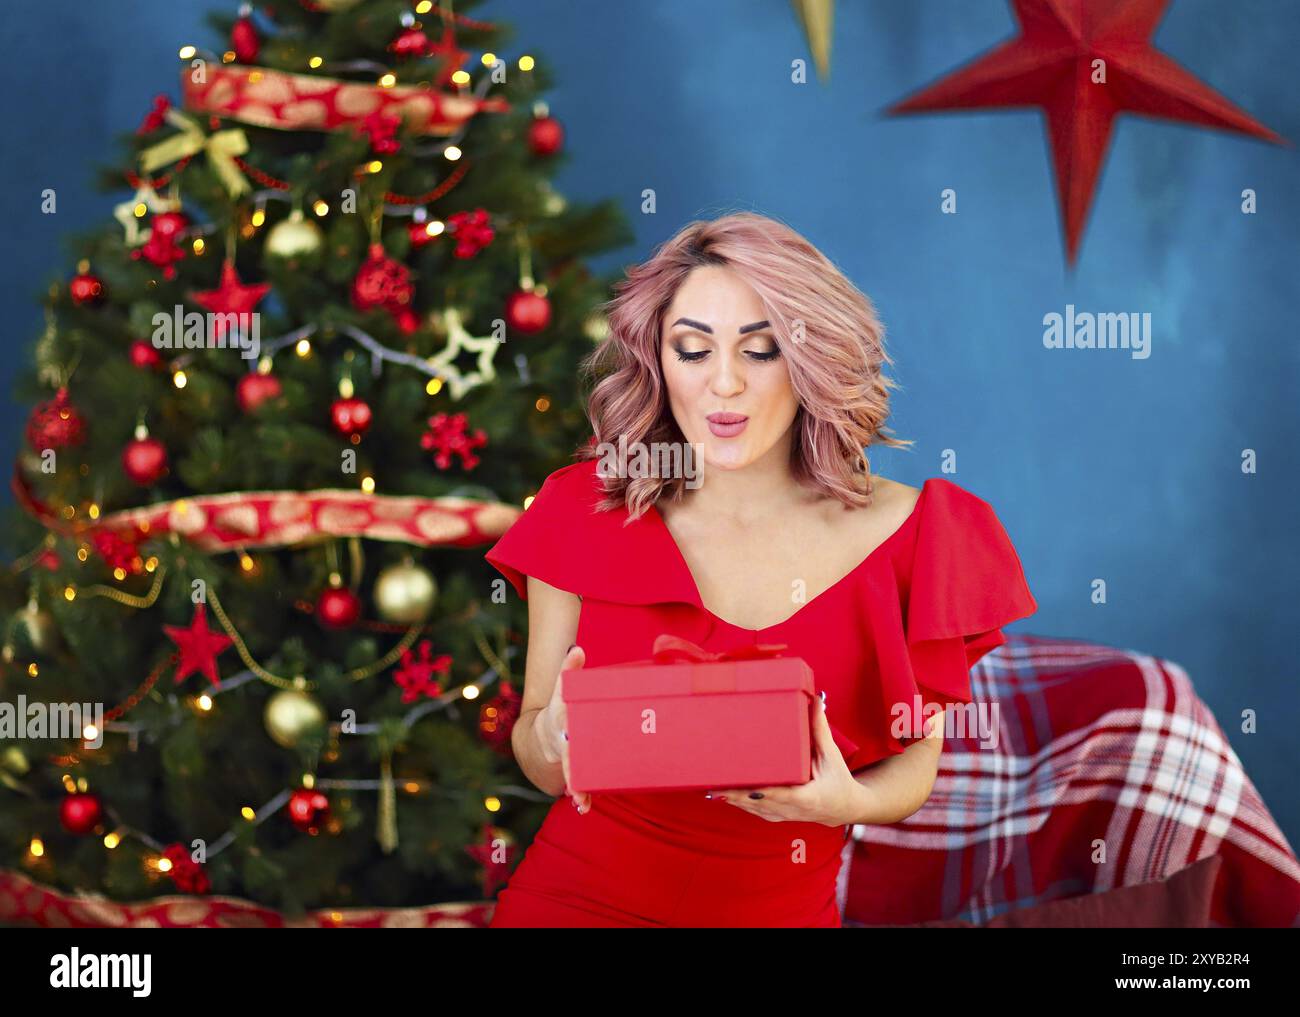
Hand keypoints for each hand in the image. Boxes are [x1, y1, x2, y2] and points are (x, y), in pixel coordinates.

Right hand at [536, 644, 591, 813]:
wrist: (538, 737)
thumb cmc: (560, 711)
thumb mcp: (563, 691)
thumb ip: (569, 669)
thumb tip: (577, 649)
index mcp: (558, 717)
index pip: (560, 714)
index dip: (564, 721)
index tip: (567, 729)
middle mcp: (558, 739)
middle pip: (566, 751)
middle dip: (571, 762)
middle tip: (576, 774)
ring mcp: (562, 758)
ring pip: (569, 772)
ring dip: (575, 786)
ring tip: (582, 800)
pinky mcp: (570, 772)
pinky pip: (575, 783)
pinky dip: (579, 795)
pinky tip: (585, 806)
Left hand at [707, 694, 866, 826]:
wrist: (843, 808)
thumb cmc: (838, 780)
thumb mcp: (830, 755)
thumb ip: (819, 728)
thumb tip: (815, 700)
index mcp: (808, 797)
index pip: (781, 795)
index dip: (760, 792)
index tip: (743, 787)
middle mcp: (792, 810)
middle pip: (759, 803)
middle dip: (735, 794)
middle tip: (713, 782)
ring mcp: (782, 816)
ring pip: (752, 808)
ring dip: (731, 799)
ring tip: (709, 786)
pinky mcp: (775, 816)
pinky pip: (753, 810)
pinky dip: (737, 802)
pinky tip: (721, 794)